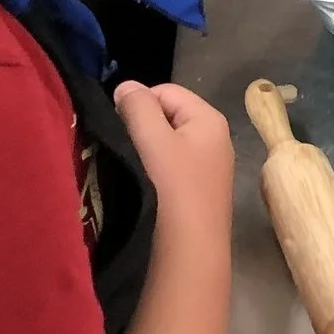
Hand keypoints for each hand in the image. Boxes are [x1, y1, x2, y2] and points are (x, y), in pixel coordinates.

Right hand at [113, 81, 234, 230]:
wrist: (193, 248)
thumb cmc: (175, 187)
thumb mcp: (155, 140)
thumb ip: (139, 109)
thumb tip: (125, 86)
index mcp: (210, 118)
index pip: (167, 91)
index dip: (139, 103)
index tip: (118, 125)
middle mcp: (216, 136)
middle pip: (170, 115)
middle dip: (144, 125)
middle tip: (125, 147)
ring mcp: (210, 164)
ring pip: (170, 142)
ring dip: (148, 148)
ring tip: (133, 165)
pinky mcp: (200, 189)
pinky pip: (174, 165)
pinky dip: (157, 168)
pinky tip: (145, 183)